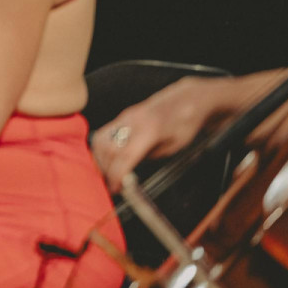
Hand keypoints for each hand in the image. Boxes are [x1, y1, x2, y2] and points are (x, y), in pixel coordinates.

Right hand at [92, 75, 225, 191]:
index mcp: (149, 130)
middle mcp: (132, 121)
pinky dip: (101, 149)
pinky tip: (107, 159)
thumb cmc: (185, 123)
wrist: (188, 98)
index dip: (116, 175)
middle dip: (105, 169)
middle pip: (107, 149)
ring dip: (100, 159)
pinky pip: (104, 133)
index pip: (125, 156)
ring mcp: (125, 117)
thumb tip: (129, 168)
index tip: (114, 188)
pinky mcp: (123, 116)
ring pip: (100, 139)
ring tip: (106, 173)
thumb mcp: (174, 146)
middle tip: (109, 184)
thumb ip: (149, 155)